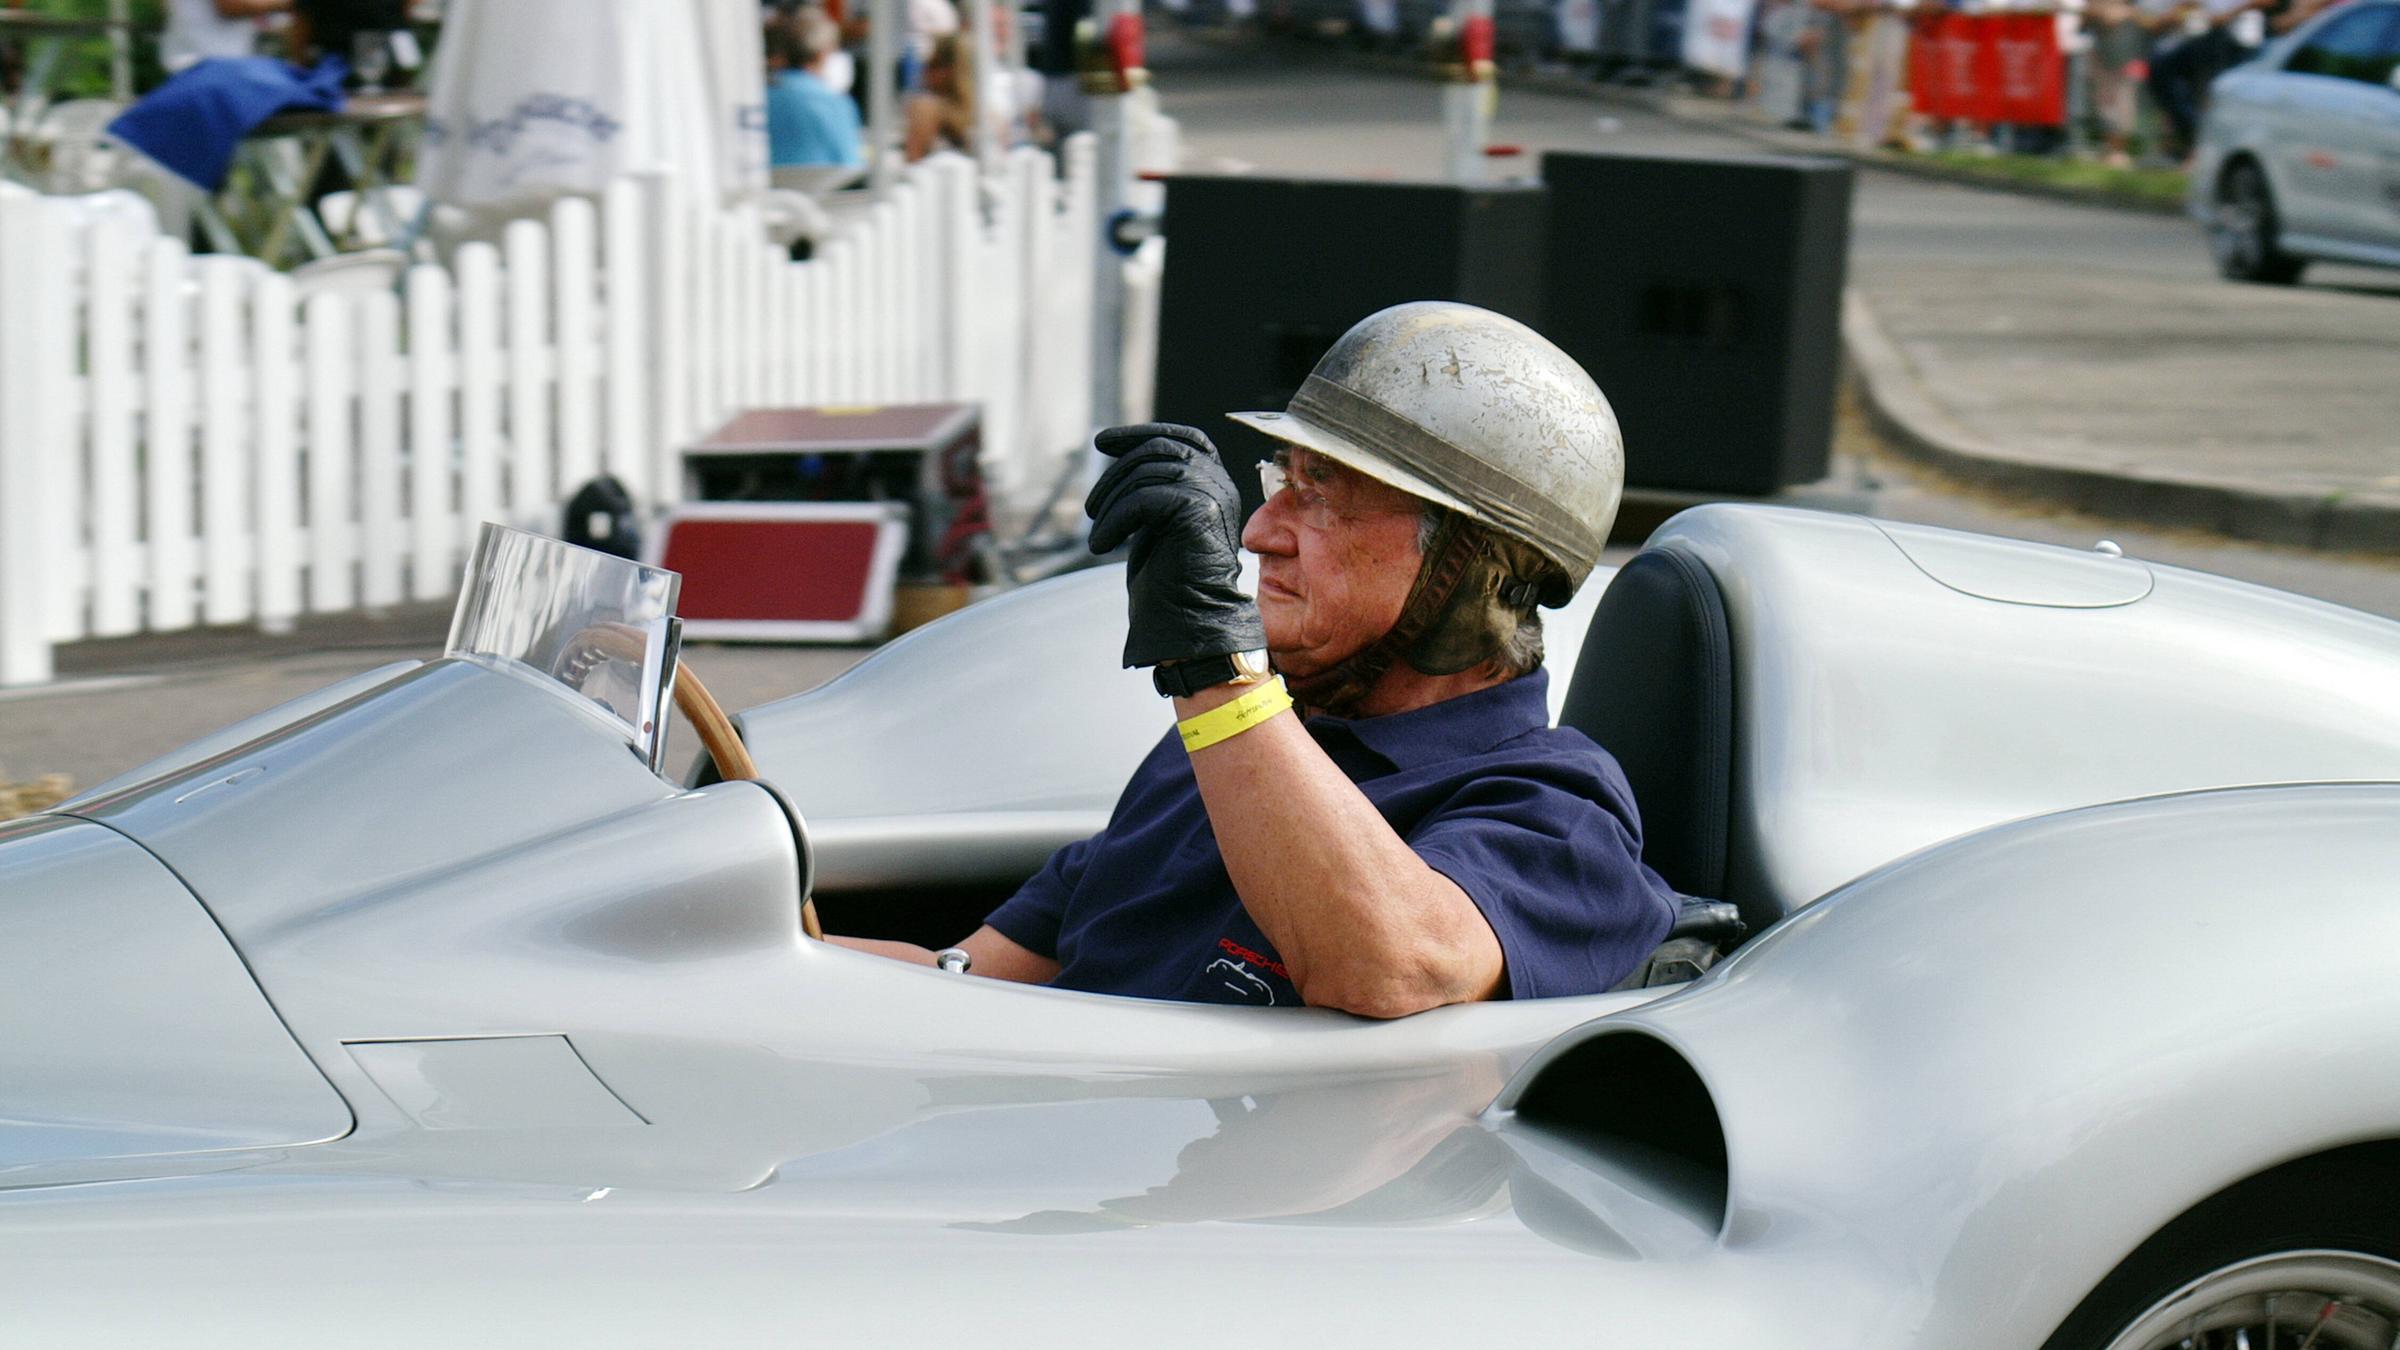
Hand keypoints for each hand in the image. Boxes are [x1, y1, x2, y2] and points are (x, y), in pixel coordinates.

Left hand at [1085, 423, 1265, 669]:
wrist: (1192, 622)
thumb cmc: (1172, 580)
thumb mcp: (1159, 523)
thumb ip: (1152, 488)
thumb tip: (1120, 454)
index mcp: (1215, 483)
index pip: (1183, 439)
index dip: (1141, 434)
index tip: (1101, 442)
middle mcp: (1220, 482)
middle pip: (1158, 452)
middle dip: (1115, 474)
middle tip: (1090, 509)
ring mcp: (1212, 493)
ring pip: (1147, 474)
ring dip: (1111, 504)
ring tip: (1098, 540)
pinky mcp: (1197, 510)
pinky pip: (1142, 500)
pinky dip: (1114, 522)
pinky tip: (1101, 546)